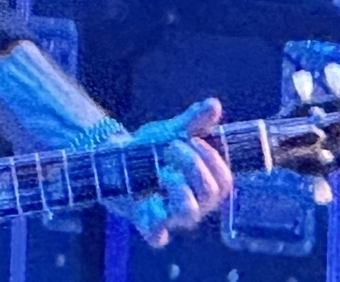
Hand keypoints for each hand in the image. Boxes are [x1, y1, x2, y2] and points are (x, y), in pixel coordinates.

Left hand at [109, 98, 233, 248]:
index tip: (193, 139)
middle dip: (193, 163)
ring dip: (179, 185)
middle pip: (211, 194)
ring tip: (162, 170)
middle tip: (172, 147)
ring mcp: (172, 217)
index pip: (225, 182)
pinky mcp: (149, 225)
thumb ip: (194, 121)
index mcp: (204, 185)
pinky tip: (151, 201)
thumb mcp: (172, 131)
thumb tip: (214, 104)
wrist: (114, 157)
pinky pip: (158, 236)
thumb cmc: (151, 148)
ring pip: (190, 213)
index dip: (214, 159)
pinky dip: (157, 222)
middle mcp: (194, 205)